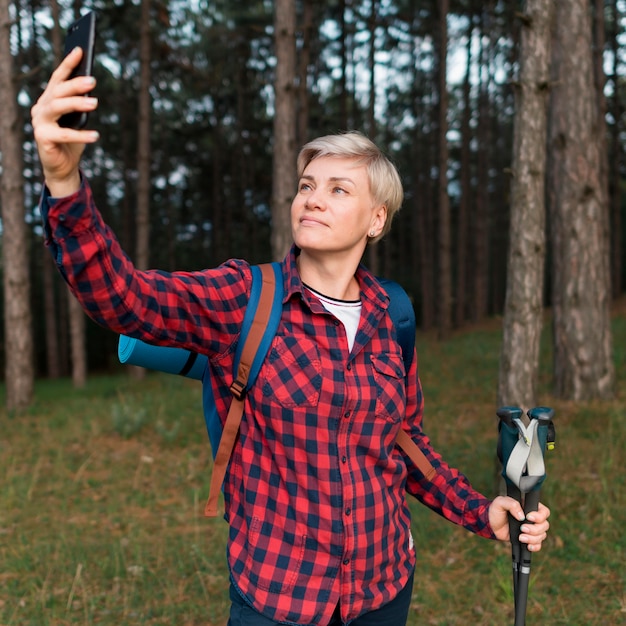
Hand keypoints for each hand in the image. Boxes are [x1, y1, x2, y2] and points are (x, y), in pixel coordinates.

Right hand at [31, 47, 99, 196]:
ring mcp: (39, 122)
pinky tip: (95, 135)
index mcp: (49, 100)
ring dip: (76, 103)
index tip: (80, 50)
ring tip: (95, 103)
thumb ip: (81, 106)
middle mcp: (41, 108)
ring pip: (57, 107)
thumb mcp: (78, 120)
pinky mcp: (43, 138)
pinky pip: (64, 134)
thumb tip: (90, 88)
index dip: (68, 64)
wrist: (63, 167)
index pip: (57, 78)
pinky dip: (81, 135)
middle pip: (57, 91)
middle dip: (75, 84)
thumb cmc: (72, 141)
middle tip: (93, 81)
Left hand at [488, 495, 549, 551]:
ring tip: (520, 537)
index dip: (539, 516)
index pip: (544, 512)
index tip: (528, 517)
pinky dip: (535, 546)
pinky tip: (528, 546)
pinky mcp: (528, 539)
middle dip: (534, 529)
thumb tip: (521, 515)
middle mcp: (533, 519)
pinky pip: (538, 545)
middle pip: (544, 525)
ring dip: (533, 538)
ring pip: (542, 536)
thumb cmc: (496, 510)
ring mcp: (532, 529)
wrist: (490, 523)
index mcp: (529, 507)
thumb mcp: (500, 502)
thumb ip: (511, 504)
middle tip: (522, 528)